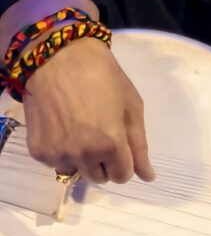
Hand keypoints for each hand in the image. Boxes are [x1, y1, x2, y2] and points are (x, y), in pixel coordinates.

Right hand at [22, 38, 154, 183]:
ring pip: (76, 172)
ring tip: (80, 129)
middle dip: (104, 161)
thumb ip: (139, 145)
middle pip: (99, 177)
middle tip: (100, 134)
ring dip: (82, 159)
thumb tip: (148, 176)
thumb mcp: (131, 106)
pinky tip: (63, 126)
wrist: (58, 57)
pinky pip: (55, 162)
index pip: (122, 176)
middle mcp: (83, 155)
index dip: (124, 161)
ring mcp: (58, 155)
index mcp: (110, 144)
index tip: (120, 145)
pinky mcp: (38, 151)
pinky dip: (61, 151)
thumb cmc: (103, 76)